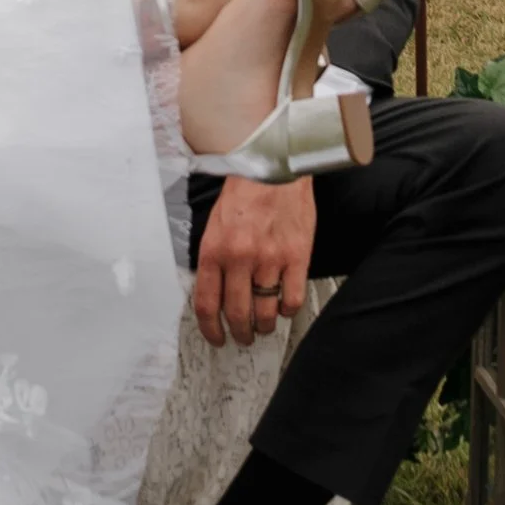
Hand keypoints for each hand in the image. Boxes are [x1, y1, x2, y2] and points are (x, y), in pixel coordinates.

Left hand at [194, 175, 316, 350]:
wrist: (274, 166)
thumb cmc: (245, 192)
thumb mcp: (215, 224)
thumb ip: (214, 259)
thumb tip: (214, 292)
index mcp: (215, 250)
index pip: (207, 304)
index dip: (210, 329)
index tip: (216, 337)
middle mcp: (241, 258)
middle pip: (238, 314)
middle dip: (239, 333)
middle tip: (243, 336)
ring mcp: (271, 259)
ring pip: (265, 312)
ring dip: (263, 326)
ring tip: (263, 327)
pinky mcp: (297, 256)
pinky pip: (291, 299)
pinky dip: (286, 310)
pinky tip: (283, 307)